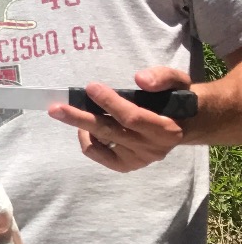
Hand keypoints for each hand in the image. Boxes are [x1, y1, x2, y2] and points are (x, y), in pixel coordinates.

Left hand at [46, 67, 189, 171]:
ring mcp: (137, 160)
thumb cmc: (178, 99)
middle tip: (56, 108)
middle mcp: (151, 149)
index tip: (90, 87)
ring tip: (72, 111)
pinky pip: (97, 153)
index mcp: (167, 129)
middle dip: (80, 118)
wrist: (187, 124)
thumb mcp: (179, 80)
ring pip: (100, 142)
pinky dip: (87, 140)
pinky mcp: (125, 165)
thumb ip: (163, 77)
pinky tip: (88, 127)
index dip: (110, 103)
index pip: (132, 118)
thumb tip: (140, 79)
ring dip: (81, 126)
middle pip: (109, 132)